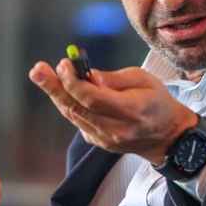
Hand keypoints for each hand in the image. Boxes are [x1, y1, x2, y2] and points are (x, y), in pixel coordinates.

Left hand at [28, 60, 197, 161]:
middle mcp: (117, 128)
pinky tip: (63, 90)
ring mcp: (106, 139)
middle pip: (77, 108)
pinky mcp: (99, 142)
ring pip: (73, 115)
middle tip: (38, 70)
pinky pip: (78, 121)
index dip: (74, 81)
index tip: (64, 64)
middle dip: (54, 87)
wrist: (168, 136)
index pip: (93, 98)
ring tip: (42, 74)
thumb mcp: (145, 80)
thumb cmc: (158, 102)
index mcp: (132, 111)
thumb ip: (115, 79)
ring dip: (57, 94)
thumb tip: (88, 75)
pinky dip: (69, 104)